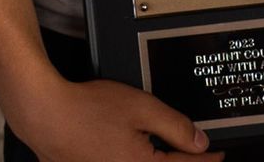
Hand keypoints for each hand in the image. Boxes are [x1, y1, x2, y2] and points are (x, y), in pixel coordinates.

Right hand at [9, 76, 218, 161]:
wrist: (44, 114)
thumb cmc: (86, 109)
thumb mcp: (142, 108)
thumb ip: (176, 126)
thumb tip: (199, 142)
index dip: (206, 160)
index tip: (218, 156)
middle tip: (198, 156)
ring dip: (161, 161)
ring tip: (173, 155)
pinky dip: (139, 161)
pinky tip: (142, 153)